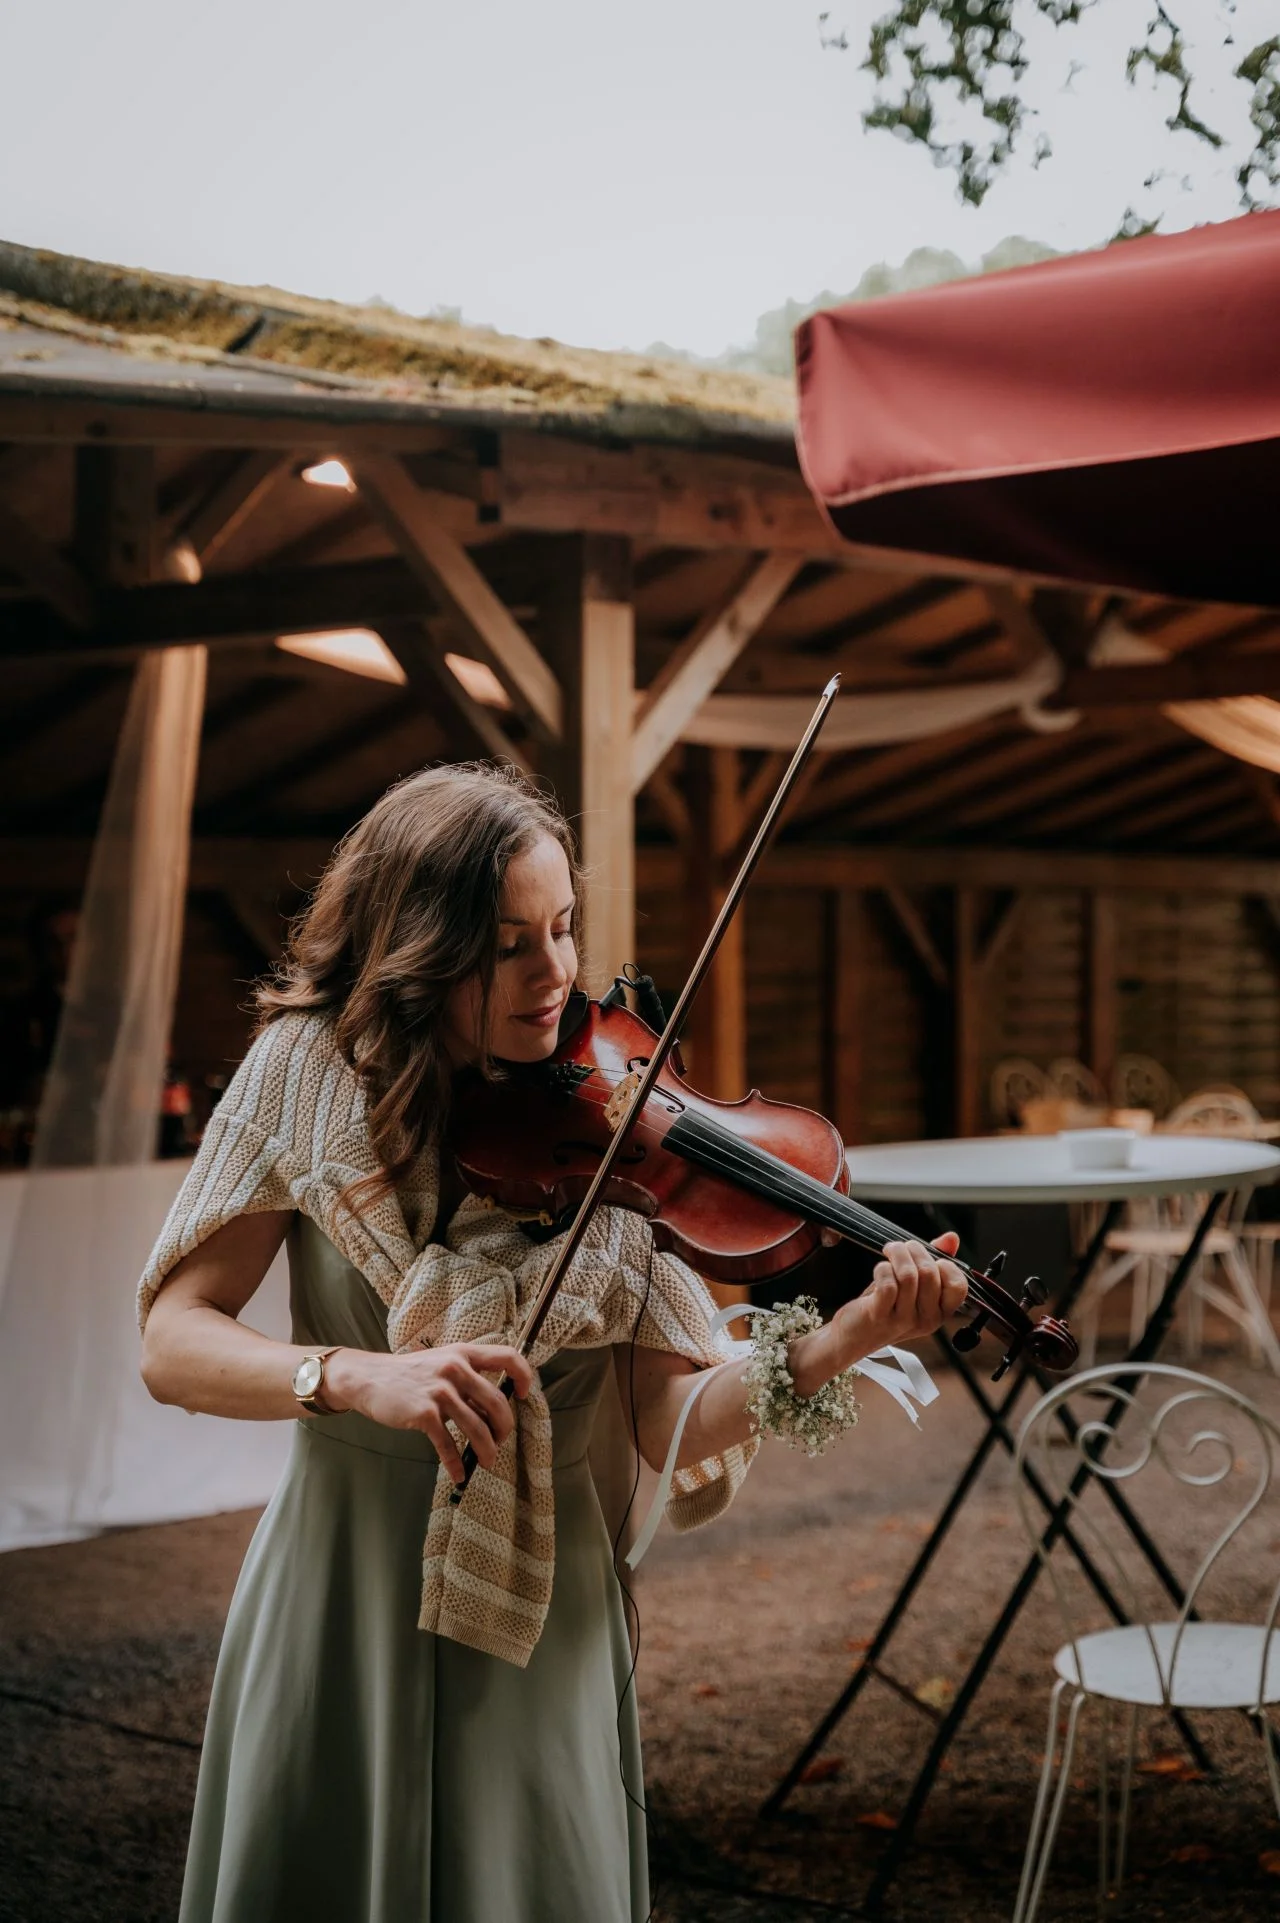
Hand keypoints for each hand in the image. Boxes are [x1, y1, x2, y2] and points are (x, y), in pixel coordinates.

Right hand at [323, 1344, 533, 1483]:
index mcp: (463, 1353)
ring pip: (477, 1427)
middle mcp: (455, 1368)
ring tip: (488, 1461)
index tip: (523, 1396)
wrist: (368, 1378)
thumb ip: (467, 1380)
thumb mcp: (441, 1364)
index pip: (508, 1356)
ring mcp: (440, 1391)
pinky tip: (459, 1475)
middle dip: (504, 1427)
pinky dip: (455, 1463)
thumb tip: (494, 1409)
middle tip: (501, 1440)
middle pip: (497, 1402)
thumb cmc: (410, 1374)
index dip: (524, 1376)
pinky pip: (448, 1444)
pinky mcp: (424, 1413)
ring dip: (487, 1449)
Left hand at [830, 1233, 967, 1364]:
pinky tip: (879, 1269)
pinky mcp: (880, 1316)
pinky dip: (882, 1269)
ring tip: (890, 1250)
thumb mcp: (914, 1286)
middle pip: (930, 1273)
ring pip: (908, 1275)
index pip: (958, 1286)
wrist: (855, 1335)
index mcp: (940, 1312)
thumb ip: (934, 1262)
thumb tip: (951, 1238)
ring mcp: (904, 1320)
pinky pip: (887, 1284)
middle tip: (902, 1247)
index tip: (930, 1257)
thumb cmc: (886, 1306)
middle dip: (914, 1250)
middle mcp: (927, 1320)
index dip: (946, 1265)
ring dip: (897, 1254)